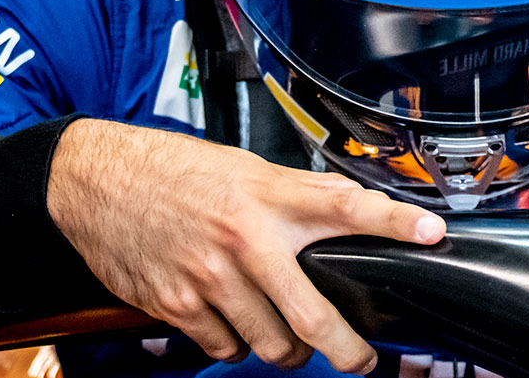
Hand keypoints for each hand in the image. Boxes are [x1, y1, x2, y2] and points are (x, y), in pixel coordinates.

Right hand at [48, 119, 445, 372]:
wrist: (96, 180)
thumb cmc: (172, 172)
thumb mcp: (244, 169)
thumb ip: (295, 194)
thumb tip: (349, 207)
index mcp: (268, 196)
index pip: (346, 205)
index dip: (394, 220)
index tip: (433, 230)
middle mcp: (244, 239)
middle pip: (312, 313)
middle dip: (345, 349)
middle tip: (361, 360)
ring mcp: (210, 277)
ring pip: (269, 343)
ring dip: (287, 352)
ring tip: (290, 343)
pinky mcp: (177, 304)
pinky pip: (223, 347)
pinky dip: (235, 346)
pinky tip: (235, 326)